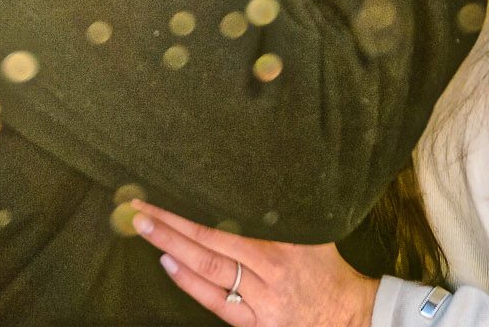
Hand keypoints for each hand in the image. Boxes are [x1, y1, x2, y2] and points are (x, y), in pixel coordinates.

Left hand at [132, 201, 376, 326]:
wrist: (347, 315)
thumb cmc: (326, 268)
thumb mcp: (313, 232)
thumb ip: (285, 210)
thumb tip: (254, 175)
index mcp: (285, 242)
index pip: (230, 220)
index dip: (195, 207)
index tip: (168, 188)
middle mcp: (271, 269)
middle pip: (213, 241)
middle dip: (173, 223)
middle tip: (141, 206)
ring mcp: (262, 299)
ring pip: (211, 270)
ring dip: (175, 248)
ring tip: (147, 229)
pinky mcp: (257, 324)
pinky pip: (218, 303)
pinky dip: (190, 283)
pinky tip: (169, 264)